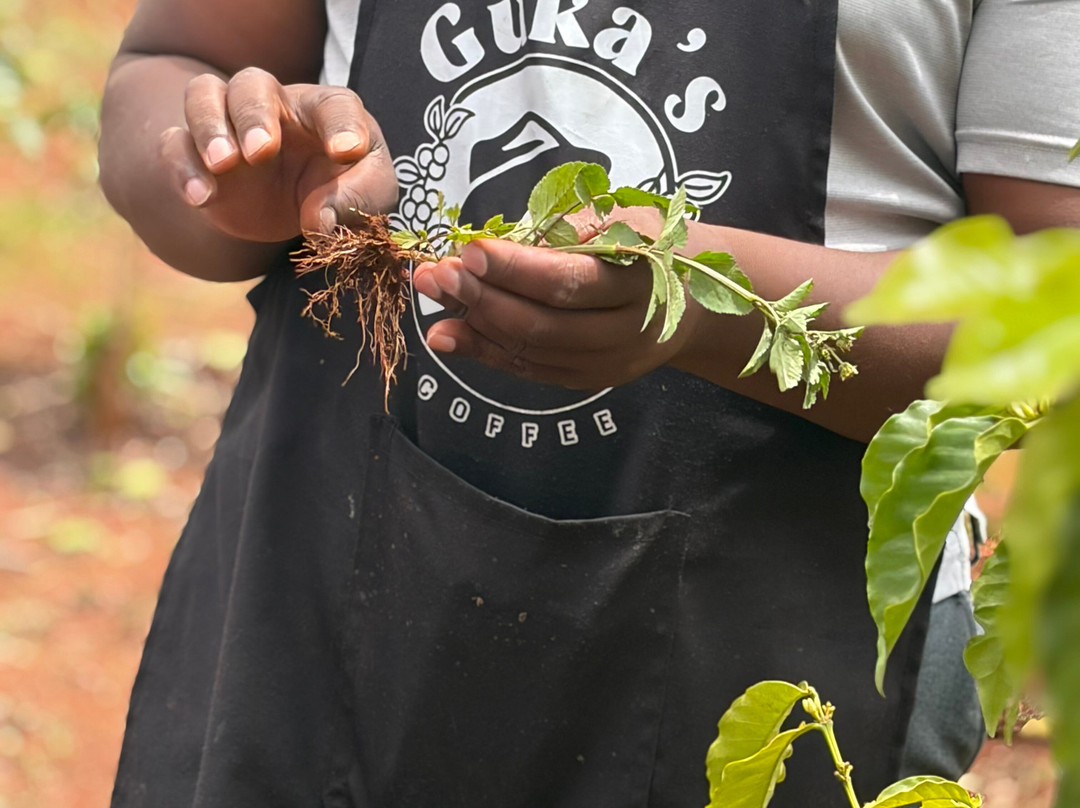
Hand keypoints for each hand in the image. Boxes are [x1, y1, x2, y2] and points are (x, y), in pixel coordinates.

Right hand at [160, 67, 397, 242]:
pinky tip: (201, 198)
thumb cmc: (339, 189)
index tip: (348, 152)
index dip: (343, 124)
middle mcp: (274, 108)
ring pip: (204, 95)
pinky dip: (183, 167)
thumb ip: (359, 199)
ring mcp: (229, 127)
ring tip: (223, 163)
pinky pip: (175, 144)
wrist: (292, 211)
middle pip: (253, 84)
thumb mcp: (367, 195)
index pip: (335, 104)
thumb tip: (321, 219)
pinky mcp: (198, 157)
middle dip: (255, 115)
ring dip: (209, 125)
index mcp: (323, 112)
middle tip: (262, 152)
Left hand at [411, 237, 703, 389]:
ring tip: (432, 294)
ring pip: (531, 350)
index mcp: (640, 282)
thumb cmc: (647, 245)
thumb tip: (499, 244)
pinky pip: (528, 369)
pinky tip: (446, 334)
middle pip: (543, 323)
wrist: (691, 302)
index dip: (516, 269)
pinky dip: (483, 352)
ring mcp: (605, 364)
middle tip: (436, 273)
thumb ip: (569, 232)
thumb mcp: (624, 221)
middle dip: (482, 297)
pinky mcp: (585, 380)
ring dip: (473, 324)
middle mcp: (624, 332)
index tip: (469, 250)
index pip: (569, 282)